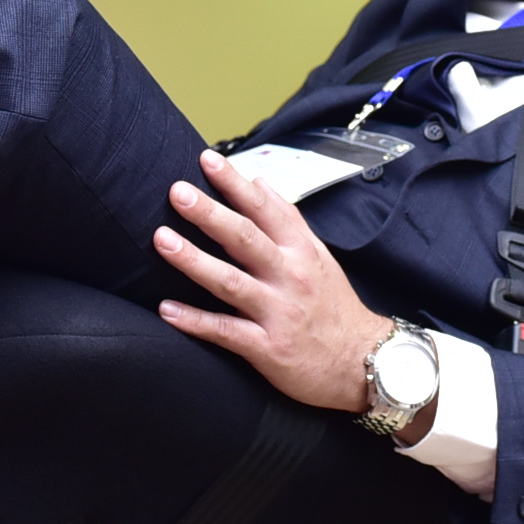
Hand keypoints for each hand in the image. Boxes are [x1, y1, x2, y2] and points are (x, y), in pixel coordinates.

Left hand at [154, 150, 410, 423]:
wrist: (362, 362)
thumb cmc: (334, 308)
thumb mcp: (320, 256)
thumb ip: (287, 220)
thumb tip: (258, 182)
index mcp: (301, 251)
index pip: (266, 208)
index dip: (235, 183)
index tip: (207, 160)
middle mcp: (290, 276)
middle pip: (245, 239)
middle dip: (210, 213)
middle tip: (177, 192)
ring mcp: (279, 312)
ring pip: (231, 282)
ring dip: (194, 260)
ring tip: (162, 240)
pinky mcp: (268, 348)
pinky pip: (227, 332)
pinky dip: (196, 321)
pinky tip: (167, 309)